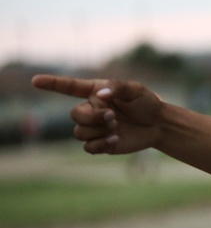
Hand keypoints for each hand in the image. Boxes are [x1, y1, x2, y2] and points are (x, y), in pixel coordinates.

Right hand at [31, 75, 163, 154]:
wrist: (158, 124)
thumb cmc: (146, 103)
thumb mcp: (135, 90)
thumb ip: (117, 88)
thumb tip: (99, 96)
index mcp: (95, 92)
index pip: (69, 87)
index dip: (52, 84)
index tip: (35, 80)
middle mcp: (92, 109)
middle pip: (74, 115)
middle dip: (92, 117)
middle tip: (113, 117)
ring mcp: (95, 127)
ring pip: (79, 132)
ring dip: (97, 130)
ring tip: (116, 127)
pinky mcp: (101, 143)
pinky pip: (88, 147)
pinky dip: (100, 143)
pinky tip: (115, 139)